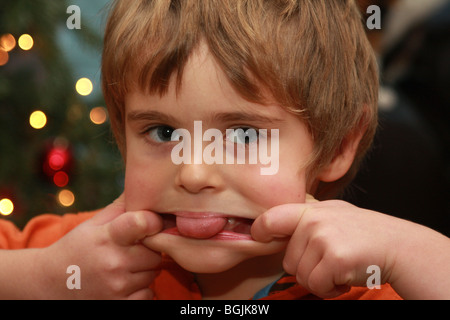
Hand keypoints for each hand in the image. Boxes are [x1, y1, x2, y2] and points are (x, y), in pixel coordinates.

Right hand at [38, 194, 162, 299]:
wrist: (50, 282)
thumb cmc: (77, 247)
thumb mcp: (94, 224)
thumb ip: (122, 207)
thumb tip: (146, 185)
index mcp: (107, 237)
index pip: (143, 223)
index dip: (153, 221)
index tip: (151, 224)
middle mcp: (113, 262)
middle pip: (156, 251)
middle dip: (149, 248)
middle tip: (134, 249)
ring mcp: (116, 286)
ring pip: (154, 272)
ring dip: (146, 269)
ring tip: (126, 265)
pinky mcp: (118, 305)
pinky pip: (149, 294)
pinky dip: (142, 289)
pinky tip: (127, 283)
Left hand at [251, 198, 398, 297]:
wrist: (398, 246)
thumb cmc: (363, 231)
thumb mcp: (333, 212)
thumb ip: (306, 215)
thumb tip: (274, 221)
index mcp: (310, 210)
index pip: (271, 218)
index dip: (260, 231)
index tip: (260, 237)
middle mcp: (313, 222)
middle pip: (288, 261)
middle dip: (307, 268)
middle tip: (330, 260)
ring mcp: (323, 239)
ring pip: (301, 276)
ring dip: (319, 280)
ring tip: (339, 266)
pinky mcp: (335, 259)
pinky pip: (316, 286)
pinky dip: (330, 289)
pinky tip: (344, 276)